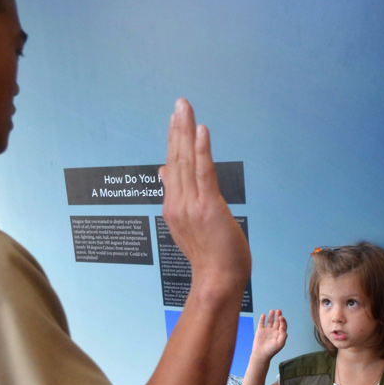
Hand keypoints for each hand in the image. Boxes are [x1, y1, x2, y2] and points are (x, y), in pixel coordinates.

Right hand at [159, 99, 250, 294]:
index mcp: (173, 207)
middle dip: (177, 129)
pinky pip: (204, 174)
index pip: (173, 167)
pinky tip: (201, 131)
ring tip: (184, 108)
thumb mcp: (189, 224)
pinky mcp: (208, 208)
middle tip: (180, 103)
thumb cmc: (210, 256)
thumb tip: (165, 172)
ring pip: (187, 162)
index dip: (174, 141)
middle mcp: (178, 203)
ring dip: (186, 132)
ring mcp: (191, 205)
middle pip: (177, 159)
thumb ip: (178, 197)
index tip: (175, 120)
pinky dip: (202, 151)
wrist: (217, 280)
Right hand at [252, 309, 287, 360]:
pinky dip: (262, 319)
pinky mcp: (260, 331)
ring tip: (272, 310)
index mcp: (280, 334)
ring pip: (270, 321)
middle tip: (279, 310)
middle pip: (277, 321)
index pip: (283, 325)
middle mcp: (274, 331)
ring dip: (271, 316)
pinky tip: (263, 315)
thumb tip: (283, 326)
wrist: (261, 354)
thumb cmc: (272, 350)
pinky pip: (261, 323)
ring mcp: (267, 331)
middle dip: (278, 316)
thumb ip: (283, 334)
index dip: (283, 320)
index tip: (281, 318)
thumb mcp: (280, 343)